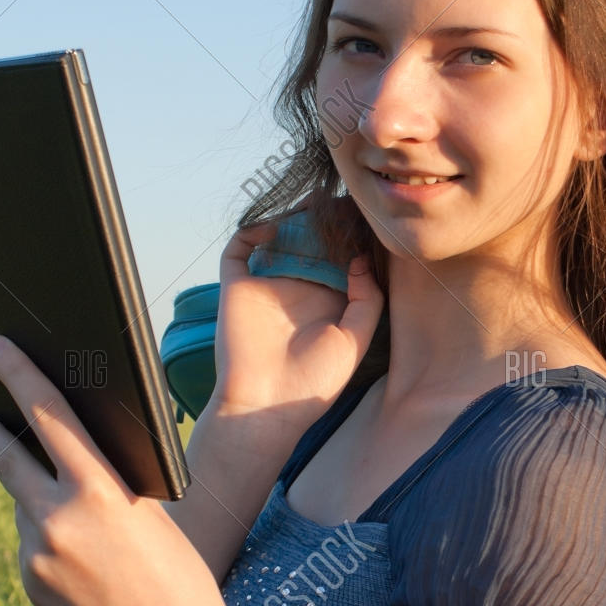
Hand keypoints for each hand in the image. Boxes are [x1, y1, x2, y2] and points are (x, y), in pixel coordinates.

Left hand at [0, 332, 220, 605]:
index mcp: (98, 491)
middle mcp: (58, 521)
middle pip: (6, 457)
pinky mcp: (29, 583)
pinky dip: (49, 541)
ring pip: (24, 506)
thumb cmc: (180, 573)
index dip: (17, 373)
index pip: (48, 414)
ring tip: (93, 536)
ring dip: (42, 502)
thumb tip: (58, 456)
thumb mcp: (149, 511)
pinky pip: (30, 544)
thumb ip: (101, 480)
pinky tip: (84, 567)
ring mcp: (36, 555)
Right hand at [211, 220, 385, 426]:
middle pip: (312, 241)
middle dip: (325, 220)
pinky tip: (274, 227)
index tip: (365, 216)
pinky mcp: (238, 287)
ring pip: (279, 238)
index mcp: (329, 301)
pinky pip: (239, 249)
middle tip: (340, 200)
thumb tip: (361, 259)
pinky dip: (252, 231)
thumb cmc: (314, 381)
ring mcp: (268, 286)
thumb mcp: (355, 340)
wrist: (266, 405)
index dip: (352, 236)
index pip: (341, 257)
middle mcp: (298, 289)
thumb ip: (367, 299)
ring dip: (293, 218)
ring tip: (312, 203)